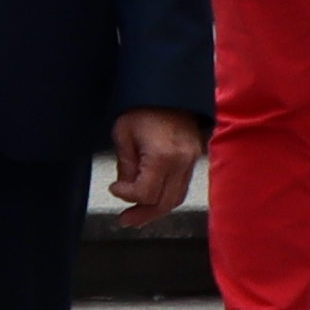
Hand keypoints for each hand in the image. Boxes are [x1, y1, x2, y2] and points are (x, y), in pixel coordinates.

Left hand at [109, 104, 200, 218]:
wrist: (169, 89)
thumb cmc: (144, 106)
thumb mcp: (124, 134)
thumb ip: (125, 166)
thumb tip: (126, 188)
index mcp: (163, 155)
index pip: (146, 193)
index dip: (127, 196)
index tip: (115, 189)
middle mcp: (182, 162)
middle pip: (164, 203)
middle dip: (142, 214)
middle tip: (126, 220)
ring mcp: (192, 161)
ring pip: (176, 199)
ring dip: (156, 211)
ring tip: (138, 216)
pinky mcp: (195, 158)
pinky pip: (182, 187)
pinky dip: (167, 198)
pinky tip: (153, 201)